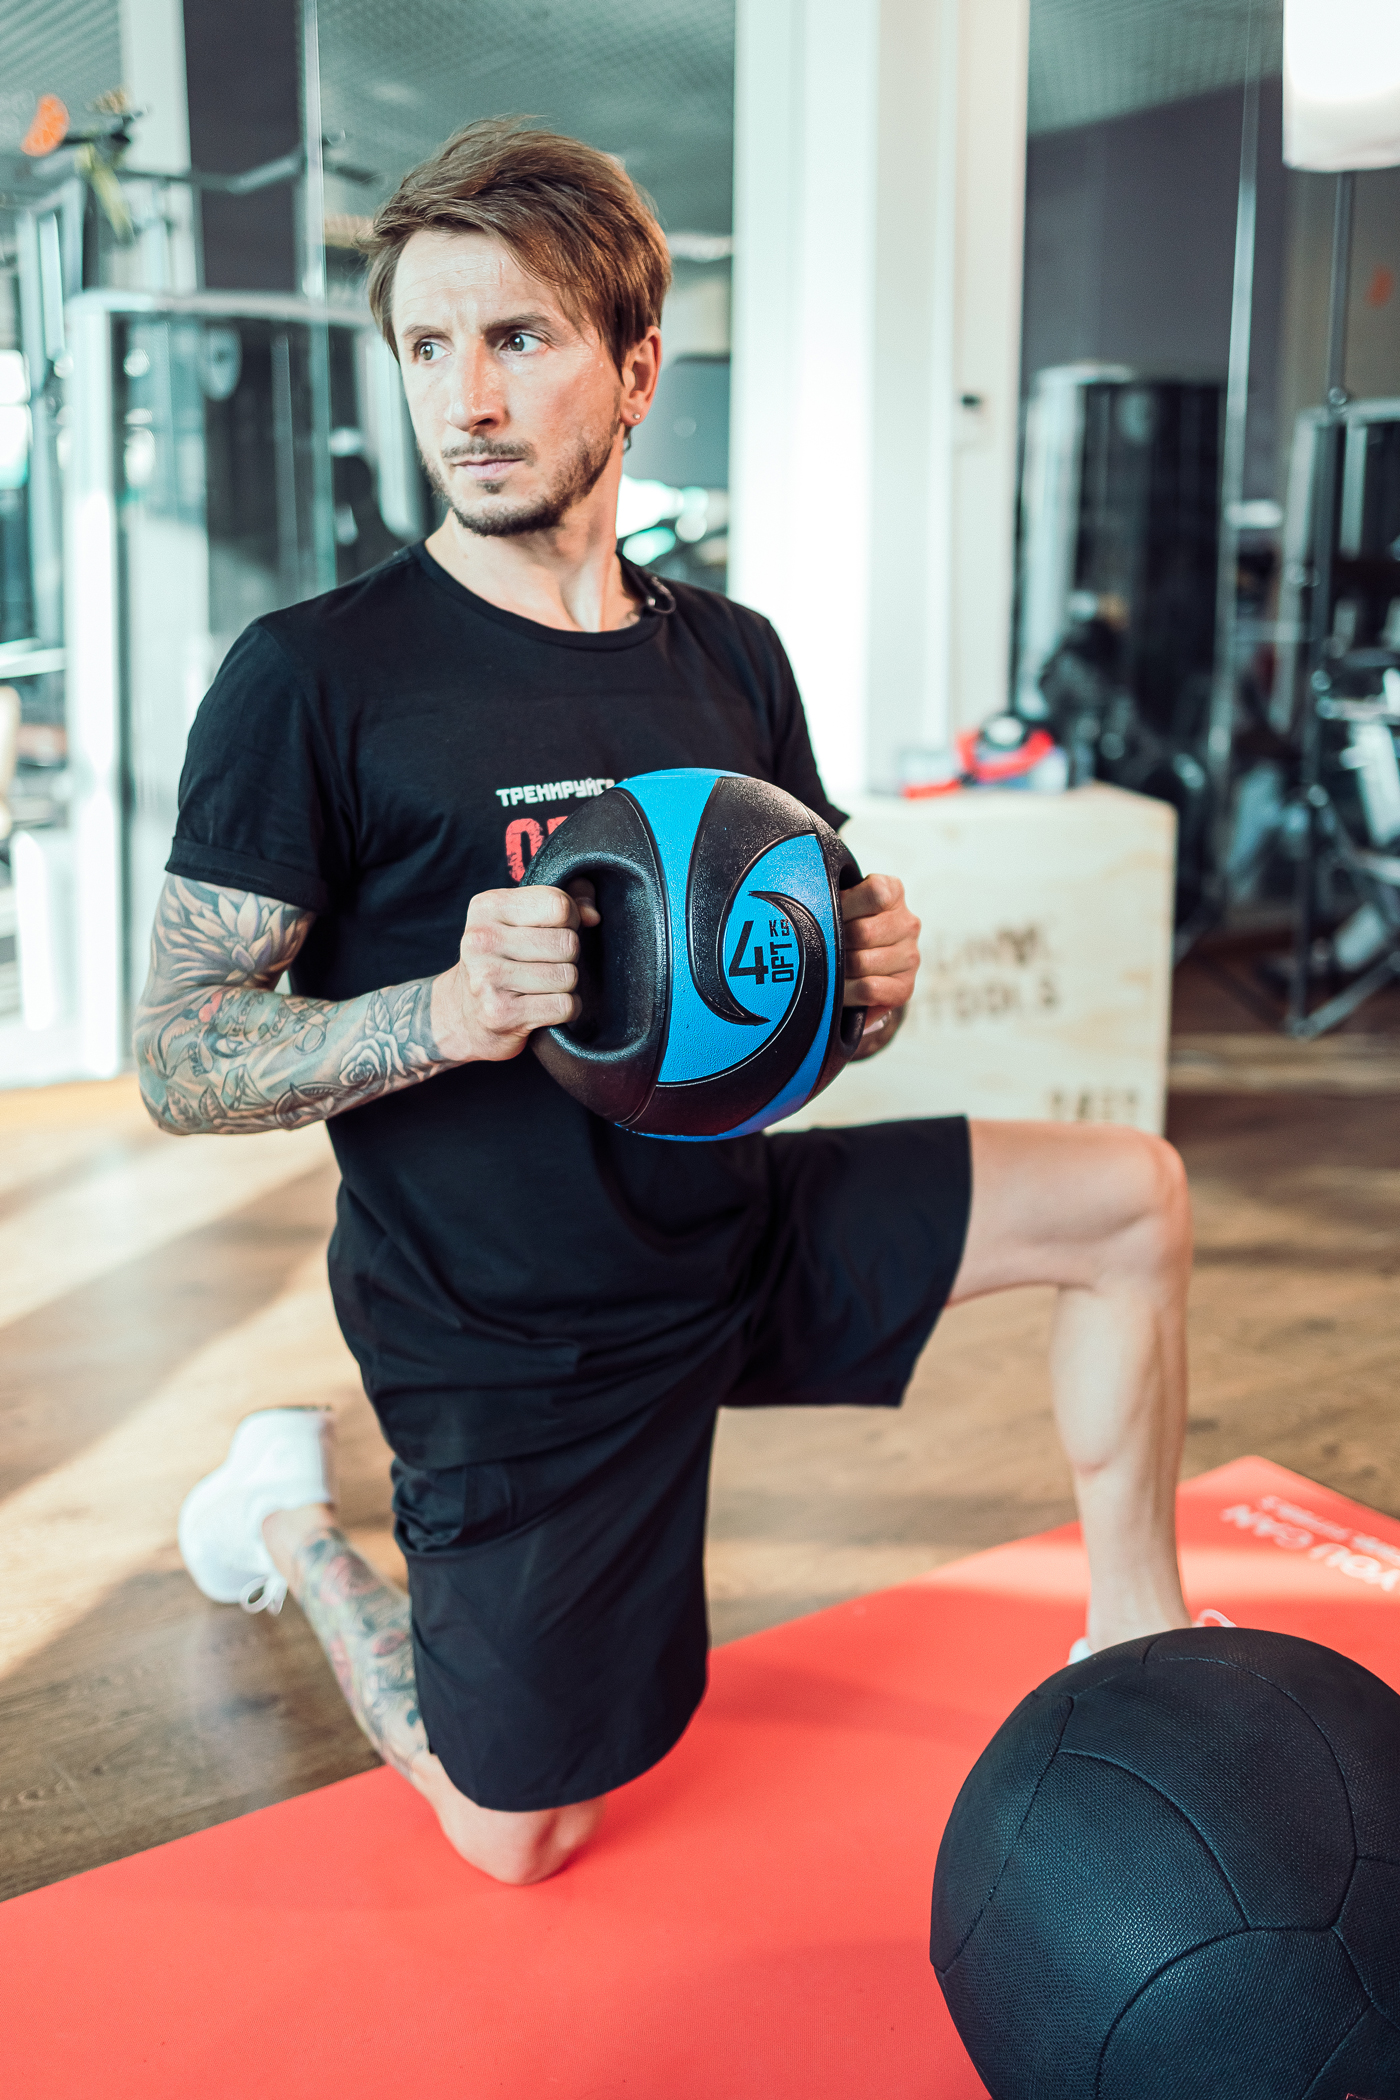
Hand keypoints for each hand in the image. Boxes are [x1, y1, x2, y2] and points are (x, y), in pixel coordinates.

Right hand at [431, 880, 599, 1063]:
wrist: (463, 1016)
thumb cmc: (504, 960)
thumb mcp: (523, 920)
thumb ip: (566, 903)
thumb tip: (593, 916)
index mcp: (487, 907)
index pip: (558, 904)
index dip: (570, 920)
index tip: (552, 932)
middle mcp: (481, 939)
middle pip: (567, 942)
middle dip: (568, 957)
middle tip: (545, 964)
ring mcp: (487, 978)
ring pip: (568, 976)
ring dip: (566, 985)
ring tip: (541, 986)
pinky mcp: (499, 1013)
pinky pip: (564, 1006)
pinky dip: (564, 1010)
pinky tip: (542, 1006)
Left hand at [841, 872, 918, 1052]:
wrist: (857, 962)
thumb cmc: (845, 927)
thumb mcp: (840, 903)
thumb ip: (832, 897)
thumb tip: (814, 903)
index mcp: (893, 893)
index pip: (875, 893)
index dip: (846, 905)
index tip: (832, 913)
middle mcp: (908, 924)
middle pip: (863, 933)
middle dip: (836, 942)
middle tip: (826, 946)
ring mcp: (910, 957)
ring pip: (863, 963)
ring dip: (840, 969)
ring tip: (833, 967)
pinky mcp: (905, 987)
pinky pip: (870, 989)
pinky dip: (849, 991)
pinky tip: (843, 986)